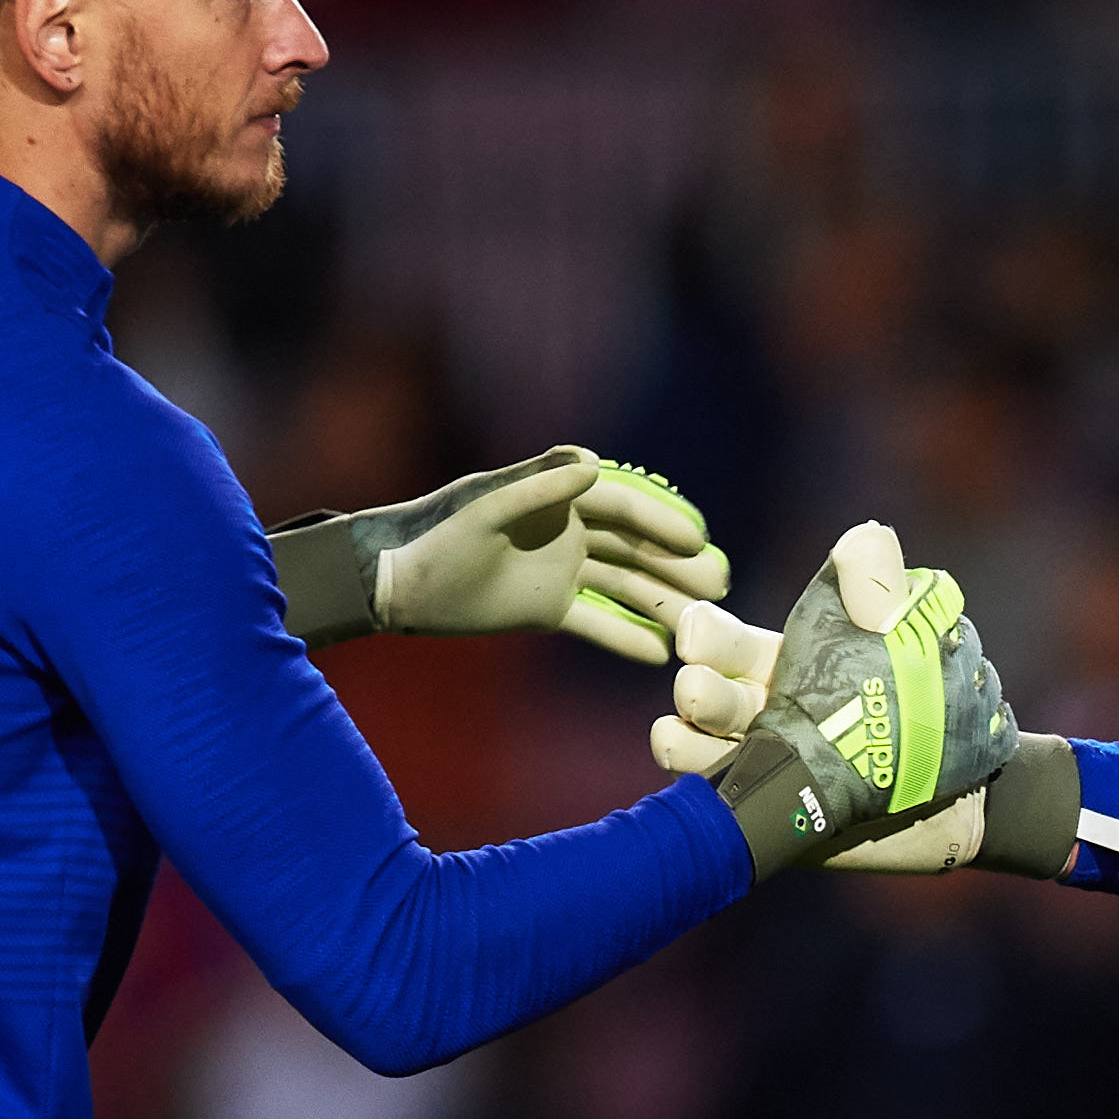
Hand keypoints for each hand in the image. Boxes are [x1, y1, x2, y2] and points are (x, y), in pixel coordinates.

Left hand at [270, 448, 725, 661]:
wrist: (399, 584)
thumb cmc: (436, 536)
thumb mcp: (483, 508)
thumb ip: (536, 484)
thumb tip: (593, 462)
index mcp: (556, 498)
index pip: (622, 508)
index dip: (661, 523)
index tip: (698, 541)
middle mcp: (568, 531)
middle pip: (635, 548)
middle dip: (678, 564)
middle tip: (720, 583)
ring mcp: (563, 571)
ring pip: (625, 585)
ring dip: (663, 602)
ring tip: (703, 625)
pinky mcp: (550, 609)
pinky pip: (598, 624)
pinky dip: (626, 637)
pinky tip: (661, 655)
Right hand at [652, 549, 1077, 878]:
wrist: (971, 794)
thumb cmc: (931, 707)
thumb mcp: (908, 638)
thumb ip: (883, 591)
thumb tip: (867, 535)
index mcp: (789, 666)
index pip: (728, 645)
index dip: (707, 636)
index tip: (693, 632)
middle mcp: (766, 715)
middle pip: (712, 697)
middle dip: (701, 689)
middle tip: (698, 688)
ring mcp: (769, 771)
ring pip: (708, 753)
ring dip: (691, 743)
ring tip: (683, 734)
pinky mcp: (777, 821)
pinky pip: (732, 806)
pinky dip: (712, 789)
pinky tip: (708, 776)